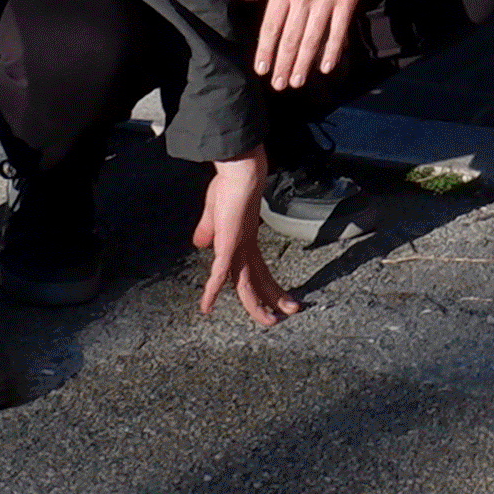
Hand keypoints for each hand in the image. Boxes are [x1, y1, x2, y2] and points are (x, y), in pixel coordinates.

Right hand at [192, 152, 301, 326]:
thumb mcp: (215, 214)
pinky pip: (220, 273)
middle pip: (259, 281)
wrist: (239, 171)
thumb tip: (201, 245)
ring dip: (257, 305)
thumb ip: (208, 231)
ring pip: (246, 285)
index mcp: (245, 242)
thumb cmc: (228, 186)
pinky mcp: (228, 244)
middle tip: (291, 313)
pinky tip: (206, 306)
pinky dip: (211, 290)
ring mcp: (237, 247)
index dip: (266, 287)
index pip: (258, 271)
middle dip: (274, 299)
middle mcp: (244, 248)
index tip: (278, 301)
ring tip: (271, 322)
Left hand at [232, 0, 377, 91]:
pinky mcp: (347, 1)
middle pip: (289, 37)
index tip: (261, 70)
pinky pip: (338, 31)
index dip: (265, 50)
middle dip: (283, 64)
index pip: (270, 25)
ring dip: (303, 63)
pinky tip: (326, 67)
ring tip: (297, 82)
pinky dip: (332, 50)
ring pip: (311, 38)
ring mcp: (325, 0)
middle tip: (279, 85)